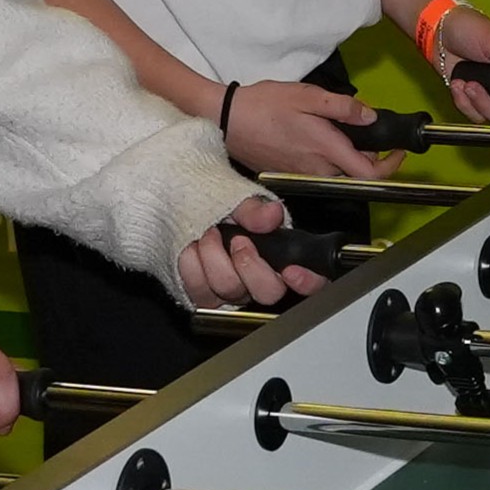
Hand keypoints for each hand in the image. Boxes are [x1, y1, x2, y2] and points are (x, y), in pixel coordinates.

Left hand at [177, 195, 332, 308]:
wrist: (176, 202)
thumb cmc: (210, 199)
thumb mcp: (235, 195)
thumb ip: (254, 208)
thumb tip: (272, 214)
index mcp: (279, 252)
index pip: (313, 281)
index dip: (308, 282)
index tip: (291, 270)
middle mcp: (259, 276)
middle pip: (269, 293)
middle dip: (249, 265)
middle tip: (237, 240)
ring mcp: (231, 289)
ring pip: (231, 292)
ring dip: (214, 258)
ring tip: (208, 233)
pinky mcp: (204, 294)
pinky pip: (201, 293)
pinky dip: (192, 267)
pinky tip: (191, 247)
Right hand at [226, 79, 405, 181]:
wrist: (224, 119)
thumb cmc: (264, 105)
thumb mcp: (307, 95)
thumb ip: (343, 107)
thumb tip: (370, 117)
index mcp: (326, 150)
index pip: (370, 174)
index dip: (391, 166)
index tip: (398, 151)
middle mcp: (317, 169)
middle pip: (355, 172)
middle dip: (367, 154)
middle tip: (364, 129)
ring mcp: (301, 174)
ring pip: (337, 171)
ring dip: (346, 155)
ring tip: (337, 128)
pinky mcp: (288, 174)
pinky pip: (318, 170)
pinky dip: (326, 156)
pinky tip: (313, 135)